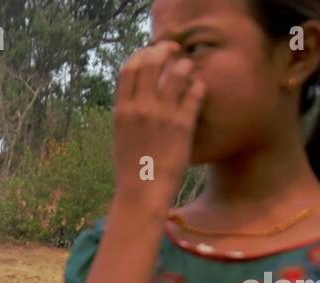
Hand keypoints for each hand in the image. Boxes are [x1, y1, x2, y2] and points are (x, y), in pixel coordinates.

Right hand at [112, 40, 205, 210]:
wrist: (142, 193)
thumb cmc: (131, 167)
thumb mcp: (120, 135)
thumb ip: (127, 111)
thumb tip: (135, 93)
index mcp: (122, 111)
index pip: (129, 68)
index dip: (142, 55)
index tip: (152, 55)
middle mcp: (141, 109)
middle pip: (152, 61)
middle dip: (165, 51)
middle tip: (175, 53)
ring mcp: (162, 116)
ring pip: (178, 71)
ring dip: (186, 66)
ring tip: (189, 72)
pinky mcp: (183, 126)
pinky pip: (195, 92)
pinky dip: (199, 85)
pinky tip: (199, 90)